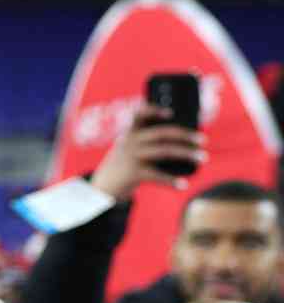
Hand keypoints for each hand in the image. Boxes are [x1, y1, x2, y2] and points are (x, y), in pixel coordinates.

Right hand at [89, 107, 205, 200]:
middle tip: (202, 140)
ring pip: (166, 151)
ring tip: (202, 158)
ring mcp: (132, 157)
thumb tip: (180, 146)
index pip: (139, 115)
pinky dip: (172, 181)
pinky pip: (158, 175)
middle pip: (163, 133)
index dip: (154, 110)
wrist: (99, 192)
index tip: (171, 112)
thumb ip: (145, 146)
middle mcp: (130, 143)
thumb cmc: (119, 171)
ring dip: (187, 154)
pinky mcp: (133, 174)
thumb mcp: (126, 153)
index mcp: (128, 135)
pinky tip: (183, 184)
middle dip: (186, 135)